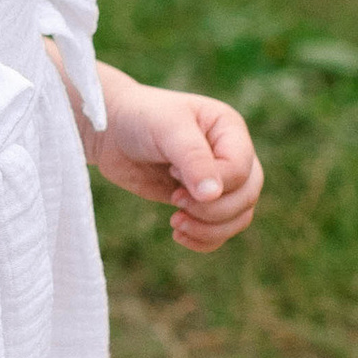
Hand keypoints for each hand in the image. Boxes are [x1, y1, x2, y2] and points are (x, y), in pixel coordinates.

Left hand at [82, 70, 263, 254]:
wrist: (111, 130)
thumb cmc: (140, 118)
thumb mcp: (167, 129)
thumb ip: (193, 159)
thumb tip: (213, 194)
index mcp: (230, 130)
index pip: (241, 169)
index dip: (215, 182)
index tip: (174, 175)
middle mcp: (231, 155)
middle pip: (247, 196)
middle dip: (213, 210)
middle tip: (175, 202)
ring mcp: (218, 180)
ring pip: (238, 217)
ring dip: (210, 229)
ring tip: (175, 222)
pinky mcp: (200, 201)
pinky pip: (219, 230)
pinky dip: (204, 239)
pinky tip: (179, 235)